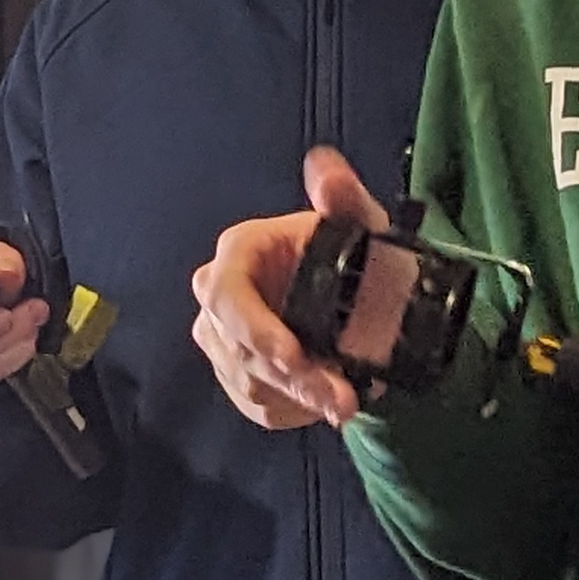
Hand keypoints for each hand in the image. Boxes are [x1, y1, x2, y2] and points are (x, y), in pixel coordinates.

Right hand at [190, 147, 393, 428]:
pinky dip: (294, 410)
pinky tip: (325, 404)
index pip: (225, 294)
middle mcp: (219, 299)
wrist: (357, 299)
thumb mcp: (359, 224)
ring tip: (347, 402)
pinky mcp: (235, 376)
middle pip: (240, 349)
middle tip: (341, 398)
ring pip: (250, 383)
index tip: (291, 355)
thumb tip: (326, 169)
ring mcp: (222, 341)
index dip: (253, 328)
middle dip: (292, 379)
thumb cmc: (351, 254)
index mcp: (239, 253)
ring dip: (300, 399)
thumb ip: (345, 198)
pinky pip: (257, 406)